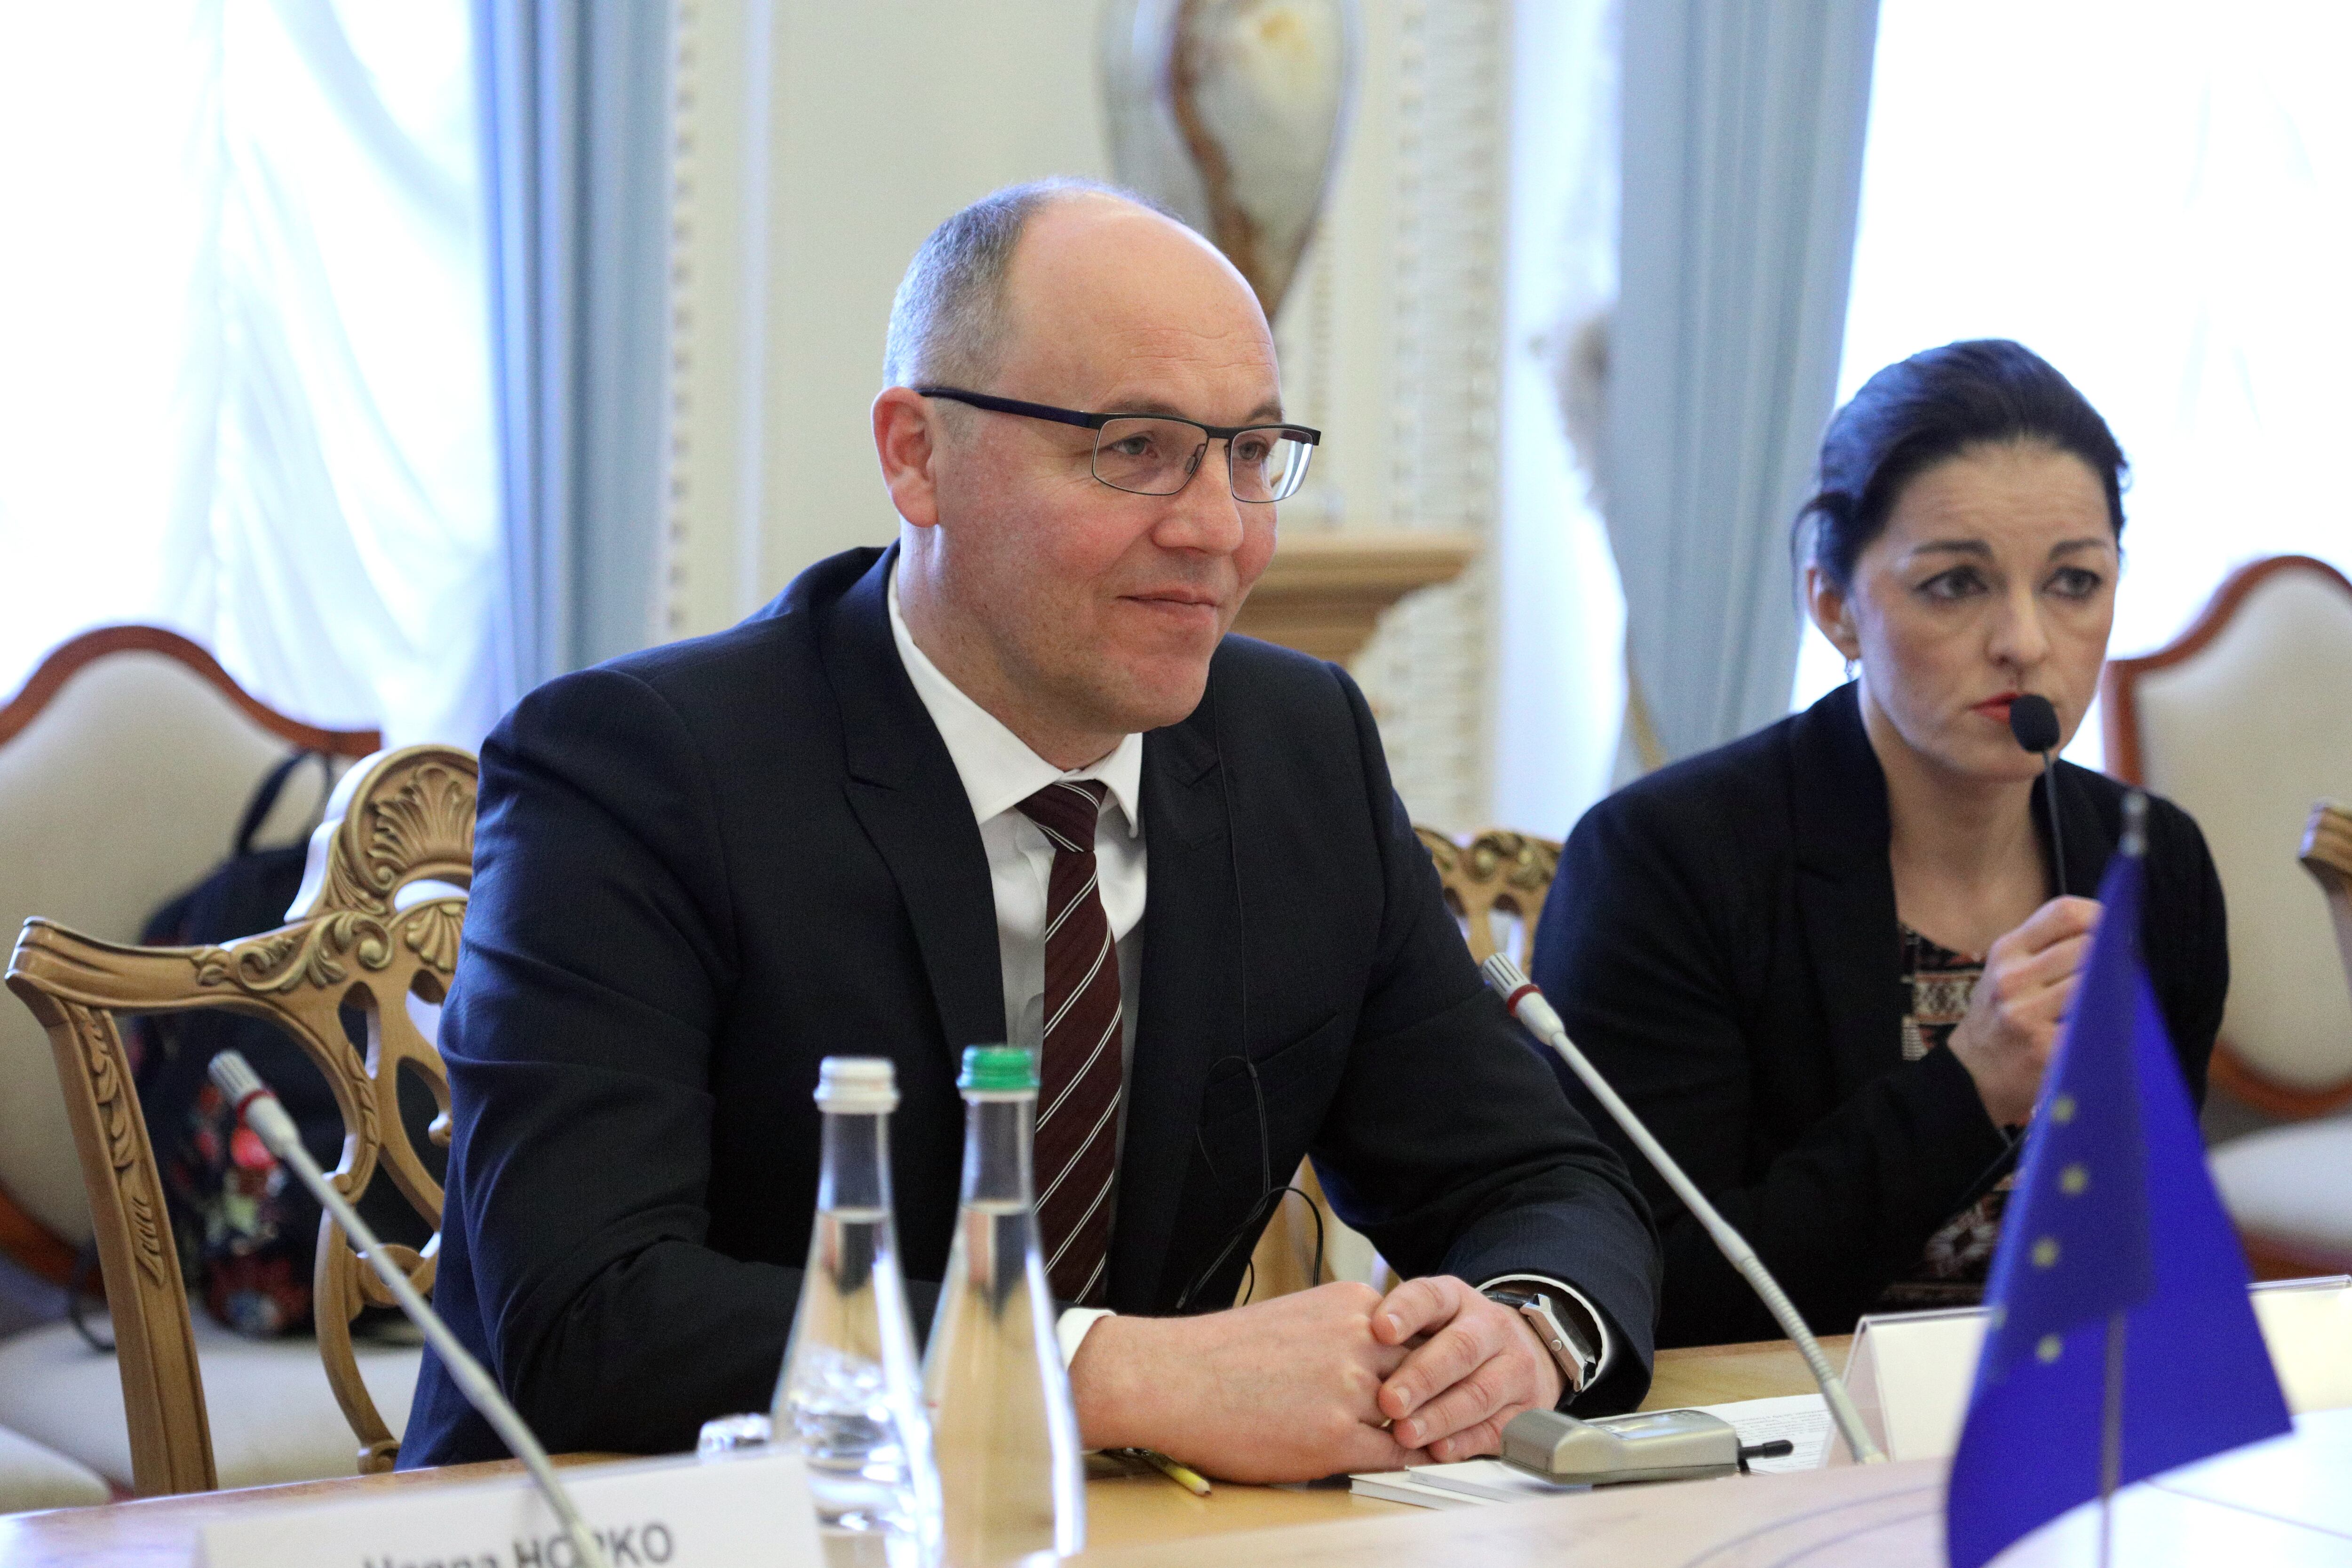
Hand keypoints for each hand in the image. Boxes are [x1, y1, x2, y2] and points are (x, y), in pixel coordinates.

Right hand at [1067, 1281, 1423, 1481]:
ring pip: (1415, 1415)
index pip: (1422, 1333)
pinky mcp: (1336, 1439)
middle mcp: (1359, 1342)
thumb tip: (1381, 1354)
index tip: (1441, 1378)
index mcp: (1351, 1306)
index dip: (1431, 1362)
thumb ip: (1346, 1331)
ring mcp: (1351, 1392)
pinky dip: (1402, 1461)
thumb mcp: (1300, 1317)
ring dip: (1423, 1431)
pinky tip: (1401, 1463)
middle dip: (1436, 1397)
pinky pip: (1394, 1455)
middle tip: (1451, 1415)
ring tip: (1434, 1444)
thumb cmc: (1223, 1353)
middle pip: (1428, 1373)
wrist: (1173, 1379)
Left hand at [1372, 1276, 1565, 1462]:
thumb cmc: (1450, 1338)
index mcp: (1456, 1299)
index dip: (1405, 1311)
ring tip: (1406, 1433)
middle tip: (1389, 1400)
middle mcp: (1490, 1328)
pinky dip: (1466, 1442)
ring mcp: (1514, 1368)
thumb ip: (1394, 1332)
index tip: (1379, 1329)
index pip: (1431, 1297)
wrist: (1520, 1349)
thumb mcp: (1426, 1319)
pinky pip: (1497, 1428)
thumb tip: (1347, 1352)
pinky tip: (1439, 1451)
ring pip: (1480, 1392)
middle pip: (1460, 1348)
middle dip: (1423, 1376)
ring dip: (1441, 1416)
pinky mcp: (1526, 1409)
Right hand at [1947, 896, 2102, 1126]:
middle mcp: (2012, 979)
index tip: (2115, 929)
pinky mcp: (2043, 1049)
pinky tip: (2104, 1027)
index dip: (2100, 915)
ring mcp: (2025, 1015)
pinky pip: (2093, 1026)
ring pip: (2093, 985)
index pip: (2063, 913)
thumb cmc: (1999, 1015)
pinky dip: (2107, 1024)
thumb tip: (2111, 933)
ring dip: (2114, 991)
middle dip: (2112, 957)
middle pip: (2087, 947)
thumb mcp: (2006, 970)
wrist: (1972, 1073)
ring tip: (2116, 998)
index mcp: (2006, 951)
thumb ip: (2044, 948)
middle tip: (2124, 968)